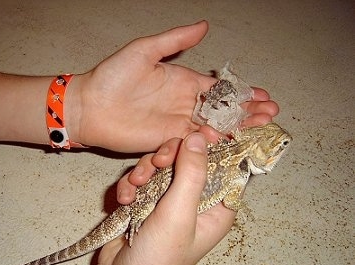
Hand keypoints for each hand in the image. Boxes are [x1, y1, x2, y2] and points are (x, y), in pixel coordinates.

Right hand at [38, 131, 234, 264]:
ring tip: (134, 188)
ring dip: (143, 173)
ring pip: (161, 167)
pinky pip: (142, 179)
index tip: (195, 133)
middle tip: (156, 164)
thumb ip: (192, 173)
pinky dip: (131, 186)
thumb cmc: (159, 257)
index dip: (212, 148)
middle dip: (168, 160)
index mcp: (217, 208)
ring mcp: (169, 202)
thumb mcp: (179, 214)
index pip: (224, 167)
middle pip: (188, 160)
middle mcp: (196, 202)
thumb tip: (201, 136)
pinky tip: (124, 200)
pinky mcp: (147, 202)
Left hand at [64, 21, 277, 151]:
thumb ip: (175, 41)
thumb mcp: (145, 50)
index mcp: (182, 81)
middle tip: (270, 112)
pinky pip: (194, 141)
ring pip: (213, 126)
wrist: (91, 106)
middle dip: (247, 110)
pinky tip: (231, 137)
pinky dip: (212, 139)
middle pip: (221, 109)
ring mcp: (176, 123)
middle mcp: (183, 103)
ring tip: (261, 124)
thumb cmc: (113, 76)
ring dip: (237, 126)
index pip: (218, 88)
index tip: (262, 94)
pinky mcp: (166, 140)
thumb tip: (204, 25)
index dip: (240, 92)